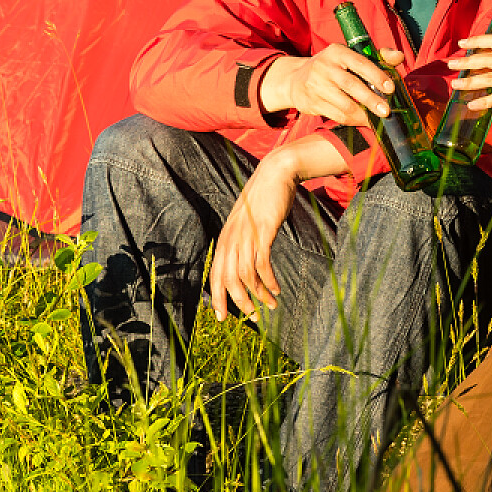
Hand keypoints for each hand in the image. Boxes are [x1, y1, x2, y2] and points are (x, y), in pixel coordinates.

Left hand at [211, 150, 301, 321]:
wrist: (275, 174)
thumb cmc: (263, 201)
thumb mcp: (247, 224)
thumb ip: (242, 242)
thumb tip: (244, 266)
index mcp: (225, 239)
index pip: (215, 275)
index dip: (217, 298)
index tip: (222, 317)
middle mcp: (231, 239)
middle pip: (227, 279)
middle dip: (239, 302)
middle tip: (252, 317)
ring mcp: (246, 235)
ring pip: (245, 275)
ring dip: (258, 294)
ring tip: (270, 305)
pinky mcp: (262, 232)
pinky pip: (262, 264)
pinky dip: (268, 281)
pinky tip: (276, 289)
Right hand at [260, 45, 407, 125]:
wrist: (296, 79)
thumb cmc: (333, 67)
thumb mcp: (350, 56)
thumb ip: (377, 57)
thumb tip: (399, 57)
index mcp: (337, 52)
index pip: (360, 63)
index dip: (377, 75)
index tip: (391, 88)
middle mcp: (324, 67)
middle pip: (352, 85)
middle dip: (372, 100)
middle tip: (387, 111)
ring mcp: (316, 86)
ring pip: (344, 105)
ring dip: (363, 115)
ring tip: (375, 119)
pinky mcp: (311, 103)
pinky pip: (336, 116)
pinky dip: (352, 121)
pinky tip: (362, 121)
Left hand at [449, 33, 491, 109]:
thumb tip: (486, 60)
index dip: (477, 41)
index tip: (462, 43)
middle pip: (487, 59)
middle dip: (466, 62)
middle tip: (451, 65)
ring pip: (489, 78)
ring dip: (470, 82)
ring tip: (456, 85)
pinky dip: (483, 101)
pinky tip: (472, 104)